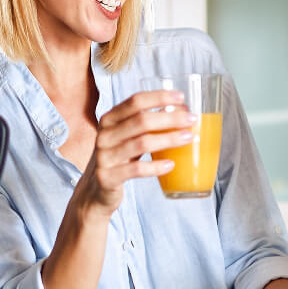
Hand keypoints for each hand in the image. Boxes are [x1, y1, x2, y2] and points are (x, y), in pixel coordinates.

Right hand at [72, 89, 194, 216]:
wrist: (95, 191)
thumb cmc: (118, 159)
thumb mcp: (126, 137)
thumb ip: (145, 125)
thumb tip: (182, 112)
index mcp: (109, 120)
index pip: (135, 101)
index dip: (159, 97)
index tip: (181, 97)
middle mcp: (104, 135)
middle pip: (141, 120)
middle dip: (170, 118)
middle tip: (192, 120)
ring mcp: (104, 156)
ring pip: (141, 143)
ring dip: (169, 139)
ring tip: (188, 138)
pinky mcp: (107, 177)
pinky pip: (136, 169)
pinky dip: (156, 167)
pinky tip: (171, 165)